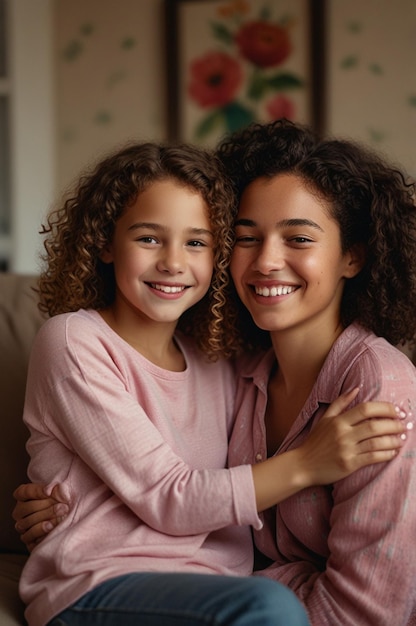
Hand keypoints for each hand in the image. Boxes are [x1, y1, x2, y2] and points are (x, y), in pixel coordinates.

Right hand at [12, 483, 68, 551]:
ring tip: (62, 512)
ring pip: (27, 522)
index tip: (49, 492)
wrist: (70, 522)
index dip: (37, 491)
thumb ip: (57, 490)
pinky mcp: (28, 540)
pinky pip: (28, 536)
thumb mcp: (60, 493)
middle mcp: (20, 512)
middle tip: (63, 504)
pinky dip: (40, 530)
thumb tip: (56, 489)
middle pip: (27, 508)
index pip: (24, 492)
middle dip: (46, 505)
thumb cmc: (62, 502)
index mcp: (24, 496)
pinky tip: (51, 526)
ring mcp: (22, 526)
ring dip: (46, 516)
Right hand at [296, 388, 410, 485]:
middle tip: (404, 424)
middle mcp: (343, 434)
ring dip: (393, 439)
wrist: (303, 465)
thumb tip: (356, 388)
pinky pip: (373, 457)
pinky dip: (386, 454)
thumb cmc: (315, 441)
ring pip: (376, 442)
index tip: (396, 410)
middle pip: (374, 425)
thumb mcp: (325, 419)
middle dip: (393, 424)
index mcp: (338, 421)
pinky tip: (393, 451)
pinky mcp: (349, 464)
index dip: (384, 408)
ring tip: (401, 438)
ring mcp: (347, 449)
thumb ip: (340, 402)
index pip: (366, 409)